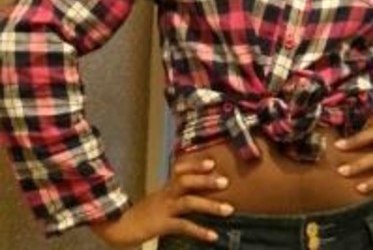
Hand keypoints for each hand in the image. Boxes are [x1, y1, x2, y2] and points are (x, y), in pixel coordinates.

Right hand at [90, 158, 233, 247]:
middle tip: (226, 182)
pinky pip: (183, 226)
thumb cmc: (142, 214)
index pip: (181, 170)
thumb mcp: (159, 200)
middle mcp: (166, 194)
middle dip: (206, 181)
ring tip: (228, 210)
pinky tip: (213, 236)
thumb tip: (196, 191)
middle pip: (186, 181)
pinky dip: (200, 231)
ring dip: (210, 206)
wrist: (117, 228)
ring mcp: (163, 209)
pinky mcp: (161, 225)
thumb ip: (175, 193)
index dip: (196, 165)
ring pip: (189, 202)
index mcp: (166, 187)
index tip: (212, 162)